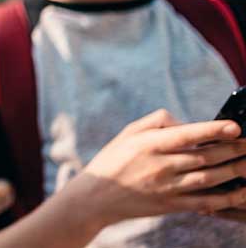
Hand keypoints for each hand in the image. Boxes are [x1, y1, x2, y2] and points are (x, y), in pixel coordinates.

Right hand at [64, 109, 245, 225]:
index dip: (213, 131)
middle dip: (233, 151)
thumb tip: (187, 123)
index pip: (187, 135)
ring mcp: (166, 188)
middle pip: (205, 157)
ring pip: (209, 179)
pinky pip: (204, 202)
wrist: (95, 196)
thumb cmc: (113, 159)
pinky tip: (239, 192)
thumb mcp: (128, 132)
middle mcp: (159, 166)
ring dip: (234, 172)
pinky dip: (224, 198)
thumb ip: (158, 121)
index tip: (234, 127)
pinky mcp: (170, 205)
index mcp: (148, 145)